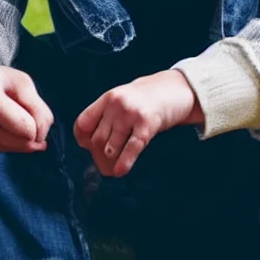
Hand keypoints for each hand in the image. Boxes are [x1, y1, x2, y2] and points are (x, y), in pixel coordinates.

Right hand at [0, 66, 53, 153]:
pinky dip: (15, 145)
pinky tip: (22, 137)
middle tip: (38, 125)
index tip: (40, 115)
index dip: (40, 125)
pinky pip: (1, 148)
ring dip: (26, 143)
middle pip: (18, 139)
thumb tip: (42, 134)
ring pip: (10, 147)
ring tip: (33, 132)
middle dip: (34, 136)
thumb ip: (37, 107)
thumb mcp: (21, 82)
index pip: (24, 124)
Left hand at [73, 70, 200, 177]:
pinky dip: (124, 162)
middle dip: (99, 156)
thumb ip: (108, 119)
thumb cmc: (147, 100)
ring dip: (112, 161)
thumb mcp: (123, 101)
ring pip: (111, 147)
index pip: (83, 123)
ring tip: (114, 167)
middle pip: (97, 139)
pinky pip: (131, 147)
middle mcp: (117, 103)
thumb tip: (97, 154)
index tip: (90, 147)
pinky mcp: (147, 123)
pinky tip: (120, 172)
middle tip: (106, 162)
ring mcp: (131, 113)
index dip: (83, 140)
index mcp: (108, 98)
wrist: (176, 87)